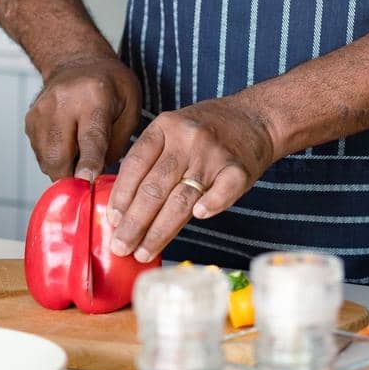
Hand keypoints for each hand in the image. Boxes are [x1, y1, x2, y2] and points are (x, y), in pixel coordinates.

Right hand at [26, 56, 141, 181]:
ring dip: (64, 168)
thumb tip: (100, 175)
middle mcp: (62, 103)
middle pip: (59, 155)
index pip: (90, 137)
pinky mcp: (30, 121)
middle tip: (89, 180)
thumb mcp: (131, 105)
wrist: (77, 61)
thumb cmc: (111, 84)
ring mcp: (41, 112)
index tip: (88, 181)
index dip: (88, 162)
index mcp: (94, 97)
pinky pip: (40, 154)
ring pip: (47, 159)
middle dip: (72, 177)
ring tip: (81, 152)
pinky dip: (55, 158)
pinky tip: (69, 143)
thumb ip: (119, 140)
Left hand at [105, 96, 276, 261]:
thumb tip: (123, 209)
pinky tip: (199, 218)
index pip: (135, 165)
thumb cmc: (208, 130)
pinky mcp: (239, 169)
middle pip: (154, 187)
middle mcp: (187, 139)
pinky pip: (221, 193)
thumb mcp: (174, 130)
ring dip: (159, 230)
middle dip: (134, 223)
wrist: (256, 117)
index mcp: (165, 127)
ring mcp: (214, 155)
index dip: (120, 196)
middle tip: (121, 247)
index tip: (112, 222)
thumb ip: (152, 160)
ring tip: (143, 252)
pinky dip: (210, 206)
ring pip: (181, 199)